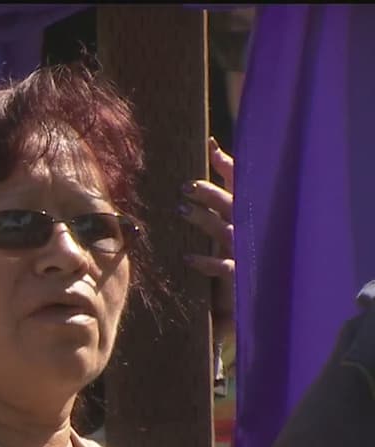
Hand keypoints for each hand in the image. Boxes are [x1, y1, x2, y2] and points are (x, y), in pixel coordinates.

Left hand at [179, 137, 235, 343]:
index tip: (211, 148)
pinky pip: (223, 266)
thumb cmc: (243, 254)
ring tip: (181, 209)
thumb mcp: (232, 224)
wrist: (264, 298)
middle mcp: (249, 226)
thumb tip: (206, 160)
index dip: (228, 165)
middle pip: (230, 203)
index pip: (241, 183)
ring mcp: (246, 249)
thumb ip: (222, 199)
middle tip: (184, 186)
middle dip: (209, 193)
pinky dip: (206, 261)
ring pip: (224, 229)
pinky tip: (187, 258)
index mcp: (248, 212)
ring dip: (203, 219)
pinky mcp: (242, 274)